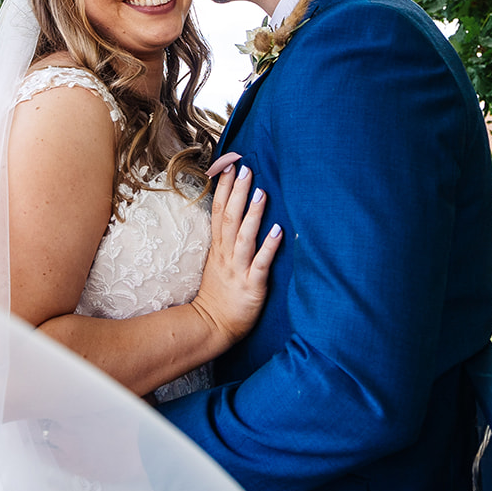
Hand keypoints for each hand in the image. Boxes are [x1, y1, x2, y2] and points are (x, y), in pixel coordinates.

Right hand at [190, 161, 281, 352]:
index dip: (223, 188)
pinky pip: (261, 263)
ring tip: (261, 192)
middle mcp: (227, 255)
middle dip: (236, 193)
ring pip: (244, 237)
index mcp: (218, 248)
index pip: (219, 211)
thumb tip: (234, 215)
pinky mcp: (252, 286)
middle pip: (230, 218)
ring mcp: (239, 269)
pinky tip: (279, 231)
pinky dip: (269, 246)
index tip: (227, 165)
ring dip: (252, 214)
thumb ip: (225, 239)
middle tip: (244, 169)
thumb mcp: (217, 261)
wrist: (212, 325)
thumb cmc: (219, 294)